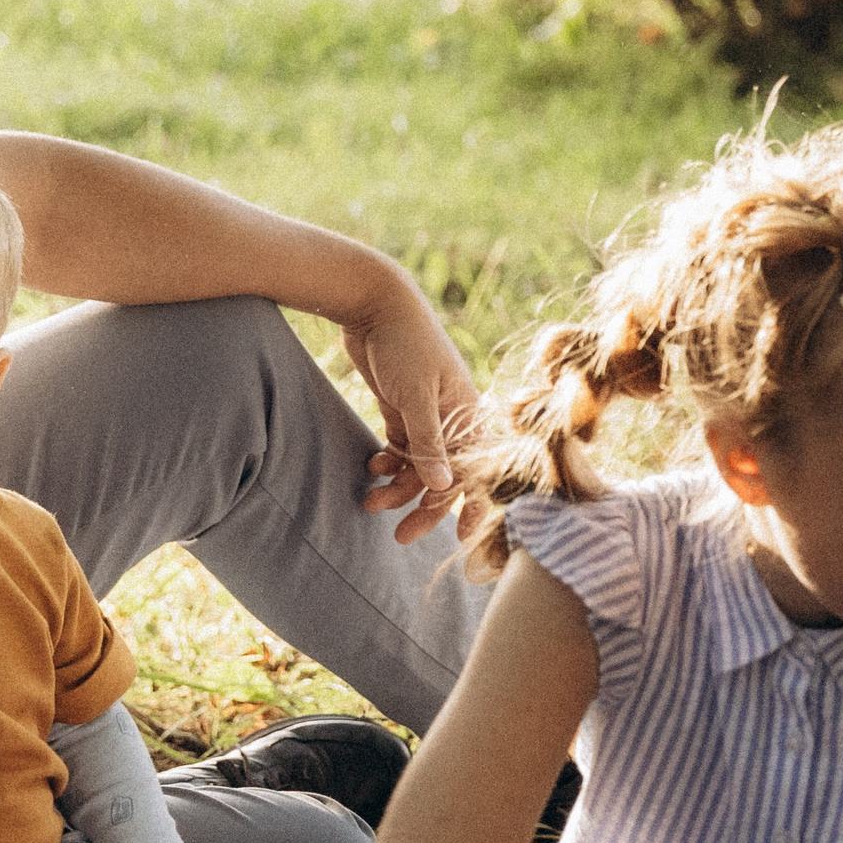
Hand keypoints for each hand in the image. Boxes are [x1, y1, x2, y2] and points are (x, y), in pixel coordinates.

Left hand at [343, 270, 483, 543]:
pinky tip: (370, 468)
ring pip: (418, 467)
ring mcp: (426, 416)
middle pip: (444, 476)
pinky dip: (387, 463)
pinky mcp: (402, 409)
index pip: (474, 471)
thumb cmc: (403, 344)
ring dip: (397, 487)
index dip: (470, 506)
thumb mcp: (415, 395)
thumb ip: (429, 443)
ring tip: (368, 502)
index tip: (459, 539)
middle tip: (400, 537)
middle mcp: (451, 420)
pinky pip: (400, 450)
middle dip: (424, 507)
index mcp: (466, 415)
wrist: (374, 302)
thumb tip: (446, 488)